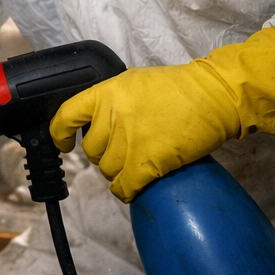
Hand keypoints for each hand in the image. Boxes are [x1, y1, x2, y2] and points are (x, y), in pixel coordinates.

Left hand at [50, 28, 274, 201]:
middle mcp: (111, 117)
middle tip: (124, 151)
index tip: (63, 143)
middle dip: (104, 155)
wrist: (215, 96)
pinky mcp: (147, 163)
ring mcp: (128, 141)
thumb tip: (100, 122)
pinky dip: (127, 190)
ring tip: (137, 165)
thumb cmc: (180, 88)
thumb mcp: (134, 83)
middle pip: (91, 151)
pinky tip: (134, 186)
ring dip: (119, 172)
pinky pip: (123, 187)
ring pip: (107, 171)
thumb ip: (112, 101)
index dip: (59, 133)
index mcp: (105, 93)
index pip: (66, 116)